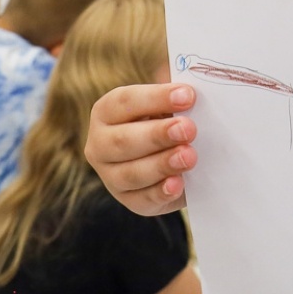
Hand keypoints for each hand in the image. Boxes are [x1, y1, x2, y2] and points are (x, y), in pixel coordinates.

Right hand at [85, 82, 198, 215]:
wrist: (171, 154)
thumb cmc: (168, 119)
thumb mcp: (169, 104)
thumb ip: (177, 99)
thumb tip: (192, 93)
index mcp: (106, 111)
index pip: (125, 101)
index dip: (156, 98)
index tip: (188, 96)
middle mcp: (100, 144)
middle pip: (123, 140)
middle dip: (157, 135)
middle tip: (188, 129)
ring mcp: (110, 176)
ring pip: (131, 173)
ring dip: (161, 164)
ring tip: (188, 156)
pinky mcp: (129, 199)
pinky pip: (142, 199)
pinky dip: (161, 192)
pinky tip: (178, 184)